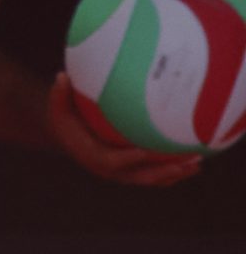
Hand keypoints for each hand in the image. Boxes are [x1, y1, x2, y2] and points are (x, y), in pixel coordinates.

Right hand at [45, 73, 201, 186]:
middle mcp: (106, 169)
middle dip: (161, 171)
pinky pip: (153, 175)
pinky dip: (173, 172)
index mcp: (89, 155)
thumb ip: (60, 93)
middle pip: (137, 176)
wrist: (66, 136)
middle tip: (182, 162)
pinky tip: (193, 163)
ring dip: (174, 173)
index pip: (110, 161)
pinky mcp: (130, 171)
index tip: (145, 151)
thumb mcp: (57, 106)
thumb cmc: (64, 118)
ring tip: (197, 163)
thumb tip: (62, 75)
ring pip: (150, 179)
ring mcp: (120, 173)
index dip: (128, 158)